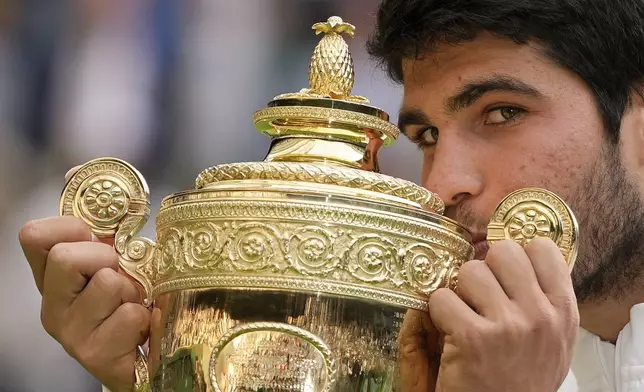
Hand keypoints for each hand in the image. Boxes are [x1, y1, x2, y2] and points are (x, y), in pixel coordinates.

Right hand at [18, 170, 149, 391]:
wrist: (147, 352)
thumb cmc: (131, 297)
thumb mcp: (118, 255)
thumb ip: (102, 220)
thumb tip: (75, 171)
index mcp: (52, 276)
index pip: (34, 235)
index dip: (68, 225)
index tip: (94, 234)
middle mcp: (53, 305)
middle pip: (65, 256)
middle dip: (106, 256)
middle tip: (122, 272)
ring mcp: (70, 333)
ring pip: (106, 284)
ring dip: (134, 288)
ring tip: (136, 302)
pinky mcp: (95, 355)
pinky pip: (129, 316)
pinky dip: (147, 316)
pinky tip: (143, 326)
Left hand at [399, 238, 578, 391]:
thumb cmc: (524, 379)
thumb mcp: (552, 340)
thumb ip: (544, 299)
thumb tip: (525, 254)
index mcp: (563, 311)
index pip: (541, 248)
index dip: (517, 254)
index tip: (505, 272)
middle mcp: (540, 315)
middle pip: (502, 251)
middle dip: (485, 268)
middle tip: (480, 295)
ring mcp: (507, 325)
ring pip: (469, 271)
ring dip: (460, 291)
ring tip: (465, 316)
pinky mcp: (473, 338)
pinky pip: (441, 298)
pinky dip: (438, 313)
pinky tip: (449, 332)